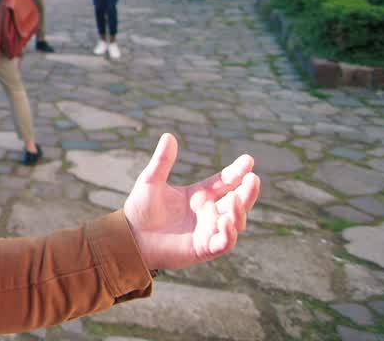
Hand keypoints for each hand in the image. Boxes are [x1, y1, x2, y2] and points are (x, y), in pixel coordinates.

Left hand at [123, 134, 259, 270]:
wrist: (130, 238)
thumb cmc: (140, 209)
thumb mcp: (151, 181)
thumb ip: (162, 161)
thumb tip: (168, 135)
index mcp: (199, 195)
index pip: (225, 182)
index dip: (237, 171)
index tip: (248, 160)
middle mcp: (208, 213)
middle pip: (237, 201)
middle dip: (248, 191)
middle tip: (253, 178)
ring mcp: (208, 231)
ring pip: (236, 222)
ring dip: (239, 211)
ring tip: (235, 198)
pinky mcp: (204, 248)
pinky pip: (224, 243)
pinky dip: (228, 234)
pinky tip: (225, 221)